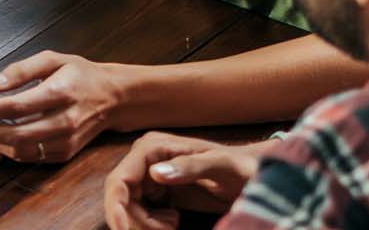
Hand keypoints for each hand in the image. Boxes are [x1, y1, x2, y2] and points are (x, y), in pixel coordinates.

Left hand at [0, 51, 128, 162]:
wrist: (115, 98)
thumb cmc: (81, 75)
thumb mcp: (54, 59)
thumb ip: (22, 70)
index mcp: (60, 93)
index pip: (15, 106)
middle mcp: (64, 121)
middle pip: (15, 134)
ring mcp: (65, 141)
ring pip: (20, 150)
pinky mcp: (64, 153)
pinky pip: (30, 156)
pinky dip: (8, 149)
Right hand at [102, 132, 268, 229]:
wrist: (253, 175)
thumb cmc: (242, 166)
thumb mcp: (221, 165)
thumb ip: (190, 166)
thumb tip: (154, 174)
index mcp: (153, 148)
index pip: (120, 179)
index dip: (116, 207)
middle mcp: (145, 159)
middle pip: (120, 198)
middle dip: (134, 221)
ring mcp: (149, 175)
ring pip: (129, 208)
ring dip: (143, 225)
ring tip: (172, 227)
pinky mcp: (156, 191)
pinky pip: (140, 213)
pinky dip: (151, 225)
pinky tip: (172, 223)